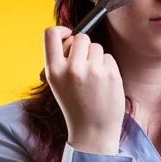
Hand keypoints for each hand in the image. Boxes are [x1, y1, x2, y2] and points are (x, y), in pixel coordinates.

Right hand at [43, 26, 124, 145]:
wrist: (93, 132)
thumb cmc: (76, 106)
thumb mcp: (59, 84)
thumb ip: (62, 61)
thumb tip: (72, 36)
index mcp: (53, 71)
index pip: (50, 34)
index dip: (61, 29)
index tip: (68, 35)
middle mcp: (72, 69)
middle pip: (81, 37)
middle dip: (84, 47)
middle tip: (85, 65)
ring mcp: (92, 71)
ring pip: (97, 47)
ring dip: (97, 58)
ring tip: (94, 79)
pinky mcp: (110, 74)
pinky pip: (109, 57)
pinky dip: (108, 67)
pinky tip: (104, 84)